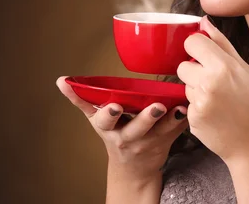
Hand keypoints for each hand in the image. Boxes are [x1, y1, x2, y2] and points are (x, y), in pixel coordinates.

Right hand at [56, 77, 188, 179]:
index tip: (115, 106)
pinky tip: (188, 111)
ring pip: (160, 131)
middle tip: (156, 106)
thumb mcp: (97, 120)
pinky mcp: (165, 142)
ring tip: (179, 107)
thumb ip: (82, 99)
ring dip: (170, 119)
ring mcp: (148, 142)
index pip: (105, 120)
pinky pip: (175, 131)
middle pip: (136, 127)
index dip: (109, 113)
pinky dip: (182, 121)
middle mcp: (127, 136)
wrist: (133, 167)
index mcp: (108, 127)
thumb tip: (60, 81)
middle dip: (145, 117)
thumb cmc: (115, 133)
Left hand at [177, 17, 248, 163]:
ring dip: (195, 90)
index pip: (192, 42)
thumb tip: (203, 21)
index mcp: (224, 65)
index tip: (204, 56)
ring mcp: (199, 101)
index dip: (196, 49)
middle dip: (194, 72)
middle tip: (213, 83)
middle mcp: (209, 82)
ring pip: (184, 85)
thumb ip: (222, 43)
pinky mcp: (192, 118)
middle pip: (183, 65)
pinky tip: (213, 114)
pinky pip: (186, 104)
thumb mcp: (243, 69)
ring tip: (216, 101)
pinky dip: (196, 108)